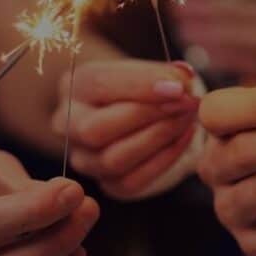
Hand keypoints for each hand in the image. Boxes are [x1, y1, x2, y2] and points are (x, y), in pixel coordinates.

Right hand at [53, 59, 200, 199]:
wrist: (141, 116)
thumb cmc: (143, 88)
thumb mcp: (150, 71)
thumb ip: (166, 72)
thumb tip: (183, 78)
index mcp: (74, 85)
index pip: (99, 84)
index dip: (141, 86)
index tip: (179, 87)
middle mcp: (68, 124)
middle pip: (97, 129)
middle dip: (148, 116)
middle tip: (187, 104)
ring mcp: (84, 158)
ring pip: (114, 159)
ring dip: (159, 138)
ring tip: (187, 119)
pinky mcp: (106, 183)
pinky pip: (132, 181)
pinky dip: (164, 159)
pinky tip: (184, 138)